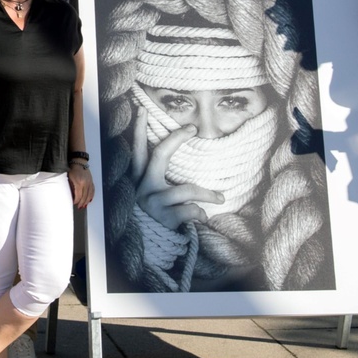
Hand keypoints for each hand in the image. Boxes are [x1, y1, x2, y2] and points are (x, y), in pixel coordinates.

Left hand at [68, 165, 94, 208]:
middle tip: (79, 207)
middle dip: (82, 203)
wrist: (79, 162)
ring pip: (90, 194)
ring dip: (87, 201)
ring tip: (84, 206)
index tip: (73, 203)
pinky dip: (91, 196)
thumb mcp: (69, 178)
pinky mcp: (91, 181)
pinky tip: (90, 200)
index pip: (79, 196)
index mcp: (79, 183)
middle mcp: (86, 183)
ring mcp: (90, 182)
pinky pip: (93, 190)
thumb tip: (71, 196)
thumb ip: (71, 187)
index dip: (76, 201)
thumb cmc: (72, 169)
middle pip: (85, 196)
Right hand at [131, 114, 221, 230]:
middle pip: (159, 156)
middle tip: (192, 128)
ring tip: (220, 198)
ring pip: (187, 189)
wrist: (148, 248)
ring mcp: (153, 203)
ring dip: (208, 195)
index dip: (138, 129)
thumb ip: (156, 178)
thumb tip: (175, 156)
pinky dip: (200, 214)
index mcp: (138, 179)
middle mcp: (143, 188)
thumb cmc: (154, 215)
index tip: (144, 109)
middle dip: (175, 139)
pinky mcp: (164, 218)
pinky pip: (191, 211)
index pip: (136, 150)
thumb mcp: (150, 194)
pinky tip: (202, 218)